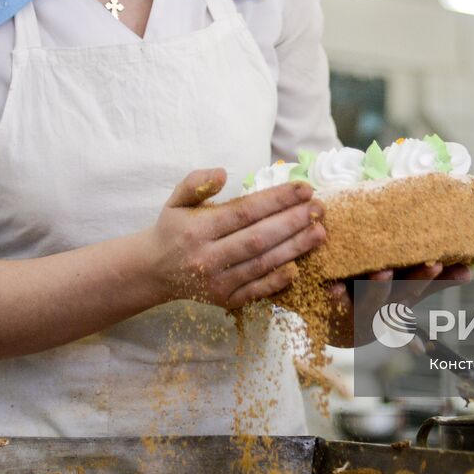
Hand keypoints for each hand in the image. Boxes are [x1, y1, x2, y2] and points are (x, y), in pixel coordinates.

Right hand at [142, 167, 325, 309]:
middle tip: (320, 208)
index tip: (304, 188)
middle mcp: (207, 258)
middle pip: (259, 238)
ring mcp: (217, 283)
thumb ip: (196, 182)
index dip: (276, 200)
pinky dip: (278, 280)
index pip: (244, 212)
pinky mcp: (225, 300)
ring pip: (262, 263)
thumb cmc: (172, 229)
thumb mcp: (176, 200)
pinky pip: (257, 290)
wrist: (154, 271)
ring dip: (295, 248)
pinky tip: (299, 266)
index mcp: (197, 230)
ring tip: (319, 232)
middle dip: (293, 221)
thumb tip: (223, 173)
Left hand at [325, 262, 472, 347]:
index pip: (420, 288)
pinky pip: (335, 305)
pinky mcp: (334, 310)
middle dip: (417, 281)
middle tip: (431, 264)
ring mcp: (360, 310)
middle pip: (403, 295)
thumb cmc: (378, 302)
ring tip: (383, 273)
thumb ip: (434, 284)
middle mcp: (384, 307)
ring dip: (379, 288)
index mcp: (401, 300)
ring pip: (372, 301)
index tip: (440, 262)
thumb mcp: (406, 295)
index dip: (429, 278)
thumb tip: (470, 272)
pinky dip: (335, 297)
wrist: (338, 327)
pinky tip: (333, 287)